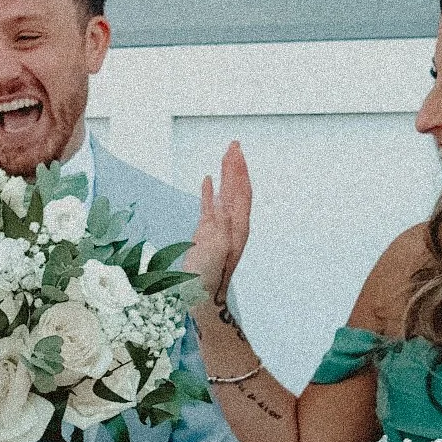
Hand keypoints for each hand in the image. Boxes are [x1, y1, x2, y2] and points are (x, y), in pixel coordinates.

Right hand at [185, 142, 251, 304]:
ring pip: (225, 195)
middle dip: (235, 166)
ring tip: (225, 156)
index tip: (236, 151)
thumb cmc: (208, 276)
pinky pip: (209, 206)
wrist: (199, 296)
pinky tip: (207, 181)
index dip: (239, 170)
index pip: (241, 191)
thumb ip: (219, 224)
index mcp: (237, 227)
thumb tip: (219, 201)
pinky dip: (209, 191)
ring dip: (226, 175)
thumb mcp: (216, 249)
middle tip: (233, 145)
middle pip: (237, 189)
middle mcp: (232, 225)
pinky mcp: (205, 234)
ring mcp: (219, 228)